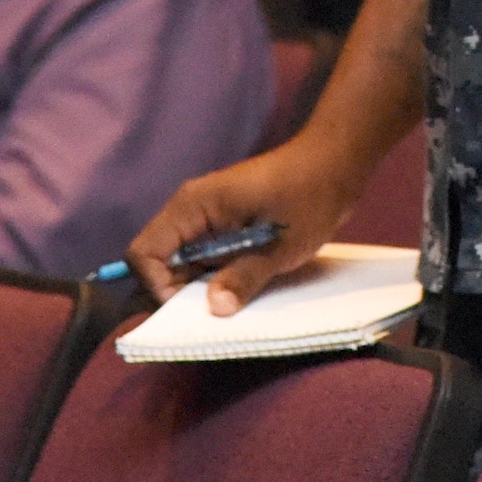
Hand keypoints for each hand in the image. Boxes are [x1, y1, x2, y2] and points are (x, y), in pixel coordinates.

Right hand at [127, 131, 363, 313]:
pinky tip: (239, 292)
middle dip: (177, 295)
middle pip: (159, 264)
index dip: (159, 287)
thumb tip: (214, 309)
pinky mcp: (225, 230)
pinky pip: (205, 262)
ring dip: (199, 290)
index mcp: (193, 206)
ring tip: (229, 306)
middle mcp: (192, 213)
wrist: (337, 164)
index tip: (193, 307)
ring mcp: (208, 221)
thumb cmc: (308, 194)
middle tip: (211, 316)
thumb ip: (244, 275)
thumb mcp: (279, 242)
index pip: (144, 254)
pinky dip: (215, 281)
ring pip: (182, 267)